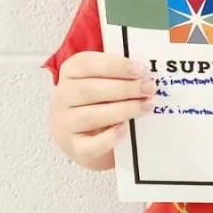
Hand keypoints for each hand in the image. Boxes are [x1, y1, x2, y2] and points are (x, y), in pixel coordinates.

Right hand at [47, 51, 157, 171]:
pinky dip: (109, 138)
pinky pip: (91, 145)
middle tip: (149, 88)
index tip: (141, 70)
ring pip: (91, 116)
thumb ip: (120, 75)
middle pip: (89, 90)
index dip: (115, 65)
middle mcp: (63, 97)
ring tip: (146, 106)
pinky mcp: (75, 148)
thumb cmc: (100, 103)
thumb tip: (145, 75)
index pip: (86, 64)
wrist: (86, 139)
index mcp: (70, 73)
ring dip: (123, 110)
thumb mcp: (106, 83)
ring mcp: (66, 124)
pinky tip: (125, 129)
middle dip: (124, 88)